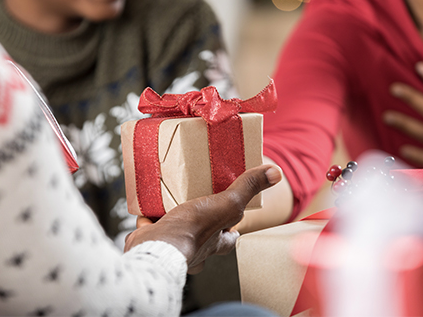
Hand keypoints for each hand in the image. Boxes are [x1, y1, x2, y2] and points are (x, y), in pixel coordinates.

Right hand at [125, 165, 281, 273]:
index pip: (230, 238)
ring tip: (170, 201)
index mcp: (215, 242)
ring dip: (173, 220)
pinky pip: (150, 230)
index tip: (233, 221)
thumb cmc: (193, 231)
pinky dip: (149, 221)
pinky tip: (146, 208)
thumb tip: (276, 173)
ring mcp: (172, 246)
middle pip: (202, 237)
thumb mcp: (226, 204)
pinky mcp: (151, 241)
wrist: (156, 247)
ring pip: (175, 233)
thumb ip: (247, 188)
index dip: (232, 230)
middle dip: (200, 224)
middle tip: (197, 205)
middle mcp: (195, 249)